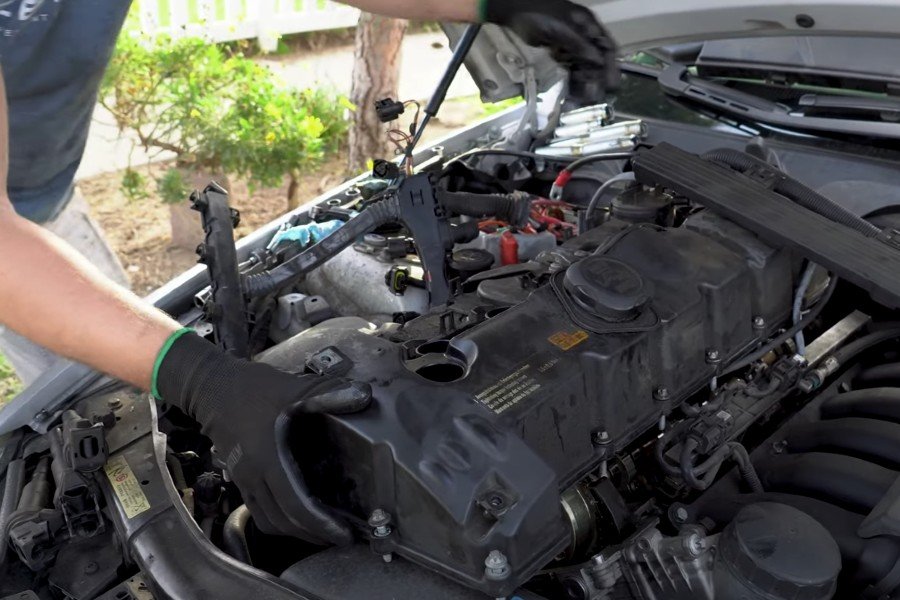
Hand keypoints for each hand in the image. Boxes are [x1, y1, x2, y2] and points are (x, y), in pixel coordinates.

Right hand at [155, 332, 370, 544]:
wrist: (212, 388)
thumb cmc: (251, 389)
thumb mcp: (293, 387)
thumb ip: (328, 394)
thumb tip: (363, 396)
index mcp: (268, 459)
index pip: (296, 506)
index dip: (321, 524)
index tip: (343, 534)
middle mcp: (254, 477)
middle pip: (284, 522)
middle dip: (313, 535)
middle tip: (340, 536)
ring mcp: (244, 480)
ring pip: (269, 521)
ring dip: (296, 532)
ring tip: (322, 530)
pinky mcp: (240, 478)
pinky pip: (259, 512)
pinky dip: (280, 520)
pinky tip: (297, 514)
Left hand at [481, 0, 619, 104]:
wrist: (514, 11)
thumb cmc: (539, 14)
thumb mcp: (562, 29)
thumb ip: (580, 45)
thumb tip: (599, 61)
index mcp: (589, 26)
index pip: (607, 48)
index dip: (611, 66)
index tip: (613, 84)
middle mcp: (583, 37)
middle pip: (596, 62)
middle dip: (597, 80)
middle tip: (594, 97)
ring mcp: (570, 47)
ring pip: (583, 69)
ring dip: (584, 85)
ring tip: (582, 100)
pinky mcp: (558, 55)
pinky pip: (569, 71)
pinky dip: (571, 84)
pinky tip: (571, 96)